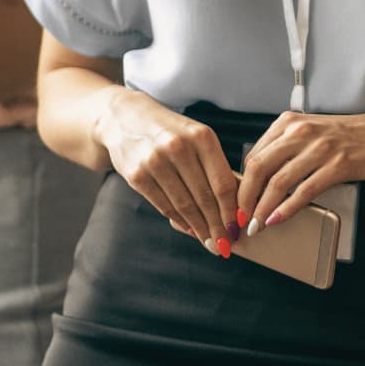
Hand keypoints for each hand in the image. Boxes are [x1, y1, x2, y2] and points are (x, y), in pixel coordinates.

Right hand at [93, 86, 239, 251]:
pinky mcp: (137, 175)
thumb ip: (215, 167)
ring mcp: (155, 161)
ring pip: (184, 205)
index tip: (239, 229)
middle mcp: (179, 147)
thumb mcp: (197, 138)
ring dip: (200, 229)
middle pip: (205, 198)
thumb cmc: (172, 133)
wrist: (125, 119)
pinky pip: (164, 205)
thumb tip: (234, 209)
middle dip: (218, 226)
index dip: (232, 211)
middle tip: (226, 246)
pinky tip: (190, 230)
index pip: (223, 183)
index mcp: (202, 137)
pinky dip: (179, 221)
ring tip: (211, 244)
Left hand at [238, 105, 364, 234]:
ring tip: (255, 225)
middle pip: (259, 168)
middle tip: (240, 218)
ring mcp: (320, 148)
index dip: (241, 183)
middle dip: (244, 198)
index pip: (254, 155)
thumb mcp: (310, 132)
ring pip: (279, 182)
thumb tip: (258, 180)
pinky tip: (277, 220)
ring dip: (262, 209)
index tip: (236, 202)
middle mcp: (301, 132)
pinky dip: (287, 209)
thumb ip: (285, 149)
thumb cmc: (349, 136)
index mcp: (289, 123)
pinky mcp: (338, 165)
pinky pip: (304, 191)